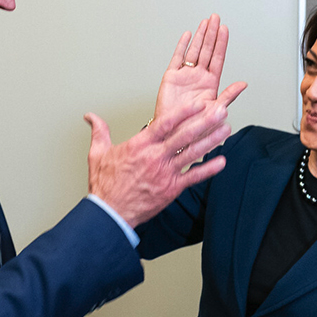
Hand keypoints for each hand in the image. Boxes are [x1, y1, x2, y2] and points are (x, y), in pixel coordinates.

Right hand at [85, 97, 234, 226]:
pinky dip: (208, 170)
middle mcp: (155, 157)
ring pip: (192, 153)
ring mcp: (165, 173)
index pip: (164, 123)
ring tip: (226, 129)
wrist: (110, 213)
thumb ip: (99, 131)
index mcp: (140, 145)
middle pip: (184, 135)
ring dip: (211, 140)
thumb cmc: (105, 185)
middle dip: (205, 121)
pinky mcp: (171, 189)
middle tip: (221, 110)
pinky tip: (222, 161)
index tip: (197, 103)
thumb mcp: (98, 154)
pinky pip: (193, 177)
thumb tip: (90, 117)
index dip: (183, 112)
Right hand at [154, 14, 246, 123]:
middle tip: (215, 18)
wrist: (172, 133)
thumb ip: (229, 96)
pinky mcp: (171, 77)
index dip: (221, 43)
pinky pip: (177, 58)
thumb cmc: (193, 126)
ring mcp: (185, 76)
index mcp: (210, 84)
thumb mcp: (215, 111)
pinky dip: (181, 46)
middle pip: (206, 50)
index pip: (217, 58)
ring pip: (193, 51)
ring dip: (200, 36)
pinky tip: (187, 35)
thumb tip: (243, 84)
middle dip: (211, 33)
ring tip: (205, 22)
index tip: (224, 29)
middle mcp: (198, 77)